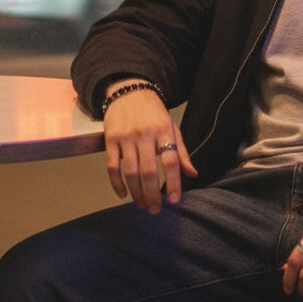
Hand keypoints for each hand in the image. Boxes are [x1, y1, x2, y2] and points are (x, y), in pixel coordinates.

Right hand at [103, 86, 196, 212]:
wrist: (128, 90)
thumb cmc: (153, 113)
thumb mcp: (171, 128)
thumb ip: (181, 152)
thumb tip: (192, 175)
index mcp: (164, 131)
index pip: (171, 161)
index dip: (173, 183)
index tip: (174, 200)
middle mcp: (144, 135)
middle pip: (148, 171)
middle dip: (152, 194)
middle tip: (155, 210)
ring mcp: (125, 137)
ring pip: (130, 172)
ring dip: (136, 192)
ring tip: (141, 205)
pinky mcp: (110, 139)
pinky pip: (112, 166)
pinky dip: (116, 183)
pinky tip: (123, 194)